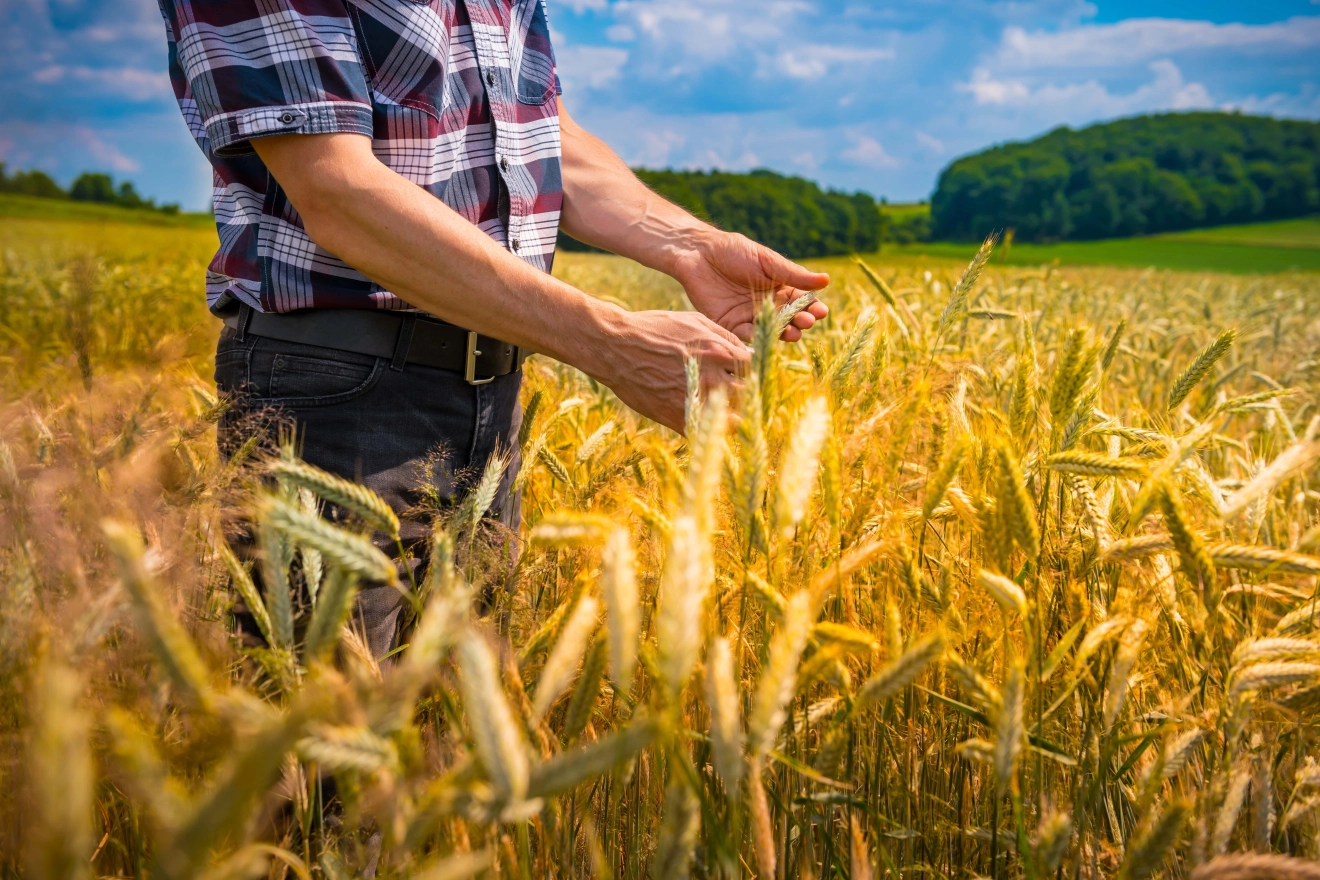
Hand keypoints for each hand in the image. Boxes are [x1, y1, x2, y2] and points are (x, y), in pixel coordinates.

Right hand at [587, 308, 749, 433]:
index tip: (744, 373)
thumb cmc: (654, 329)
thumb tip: (747, 352)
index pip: (754, 369)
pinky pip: (705, 431)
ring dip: (730, 414)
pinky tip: (701, 417)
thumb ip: (724, 336)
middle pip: (747, 395)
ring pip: (732, 419)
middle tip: (734, 392)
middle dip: (744, 393)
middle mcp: (713, 378)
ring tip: (720, 408)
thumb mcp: (693, 321)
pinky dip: (706, 427)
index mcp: (720, 352)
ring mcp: (696, 400)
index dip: (751, 370)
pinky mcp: (678, 418)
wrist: (615, 348)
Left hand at [672, 230, 830, 341]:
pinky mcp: (730, 325)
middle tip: (806, 322)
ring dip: (783, 332)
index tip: (820, 311)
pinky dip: (756, 338)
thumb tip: (826, 280)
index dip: (812, 307)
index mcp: (779, 287)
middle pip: (789, 318)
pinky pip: (746, 335)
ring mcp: (750, 316)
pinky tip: (765, 337)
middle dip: (800, 321)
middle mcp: (767, 305)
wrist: (698, 254)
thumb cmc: (734, 251)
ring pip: (771, 330)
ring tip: (793, 332)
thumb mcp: (767, 261)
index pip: (801, 301)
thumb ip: (793, 274)